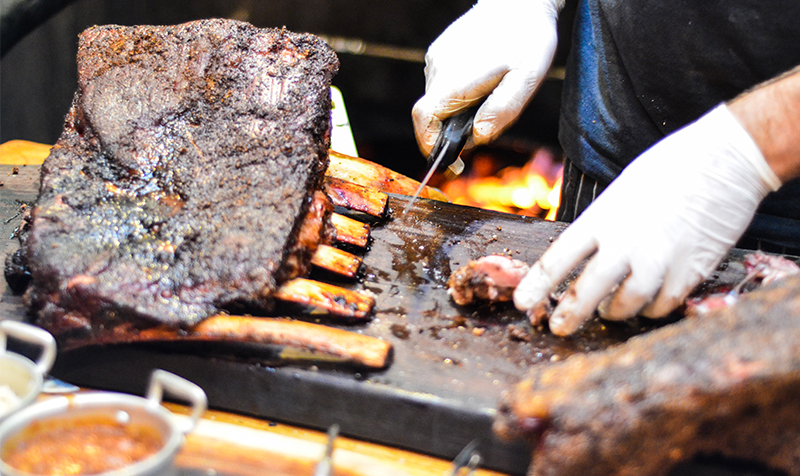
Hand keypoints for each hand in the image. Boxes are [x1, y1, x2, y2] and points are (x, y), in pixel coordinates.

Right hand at [411, 0, 562, 155]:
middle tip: (486, 125)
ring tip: (489, 95)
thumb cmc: (528, 39)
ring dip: (457, 112)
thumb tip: (477, 138)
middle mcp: (438, 68)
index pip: (424, 120)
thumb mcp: (526, 80)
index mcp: (456, 78)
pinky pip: (442, 85)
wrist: (521, 0)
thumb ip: (501, 112)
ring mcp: (436, 58)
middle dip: (453, 131)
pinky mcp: (439, 51)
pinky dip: (457, 95)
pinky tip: (482, 81)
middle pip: (431, 115)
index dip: (430, 145)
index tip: (451, 159)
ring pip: (437, 101)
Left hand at [513, 104, 781, 335]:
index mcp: (602, 218)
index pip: (559, 259)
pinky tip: (648, 302)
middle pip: (586, 291)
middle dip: (569, 315)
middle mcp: (625, 242)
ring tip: (610, 312)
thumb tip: (589, 252)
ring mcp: (658, 259)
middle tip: (558, 329)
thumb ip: (603, 225)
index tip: (522, 302)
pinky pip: (662, 305)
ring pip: (625, 305)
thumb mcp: (621, 192)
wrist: (724, 159)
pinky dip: (652, 308)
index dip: (537, 285)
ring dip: (614, 313)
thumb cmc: (670, 167)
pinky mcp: (689, 271)